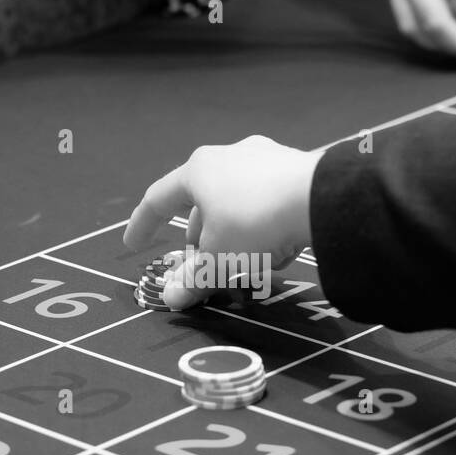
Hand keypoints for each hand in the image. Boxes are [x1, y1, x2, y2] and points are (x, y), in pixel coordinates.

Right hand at [123, 136, 322, 309]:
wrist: (321, 198)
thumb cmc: (254, 222)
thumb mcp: (218, 259)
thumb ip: (193, 279)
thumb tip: (171, 298)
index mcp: (198, 170)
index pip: (157, 199)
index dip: (142, 225)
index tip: (133, 245)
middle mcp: (228, 156)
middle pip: (201, 205)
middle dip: (200, 239)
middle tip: (202, 267)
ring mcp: (264, 158)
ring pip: (237, 206)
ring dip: (235, 237)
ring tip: (248, 264)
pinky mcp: (296, 168)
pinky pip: (267, 204)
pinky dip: (264, 229)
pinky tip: (280, 249)